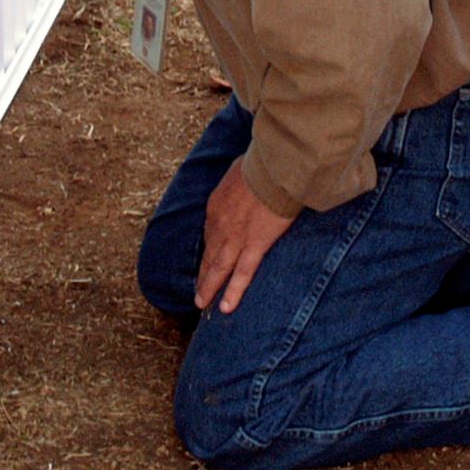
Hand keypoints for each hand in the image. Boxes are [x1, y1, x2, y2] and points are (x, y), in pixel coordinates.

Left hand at [195, 160, 297, 314]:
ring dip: (209, 287)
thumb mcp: (241, 169)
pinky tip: (225, 307)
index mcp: (217, 205)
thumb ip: (241, 181)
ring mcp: (235, 238)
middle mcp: (220, 225)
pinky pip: (242, 273)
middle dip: (203, 274)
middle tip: (197, 292)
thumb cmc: (262, 163)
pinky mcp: (255, 245)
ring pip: (219, 268)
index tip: (207, 259)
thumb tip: (247, 178)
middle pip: (209, 254)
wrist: (273, 168)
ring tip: (202, 303)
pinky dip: (233, 291)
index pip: (211, 233)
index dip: (209, 248)